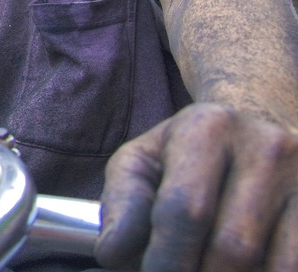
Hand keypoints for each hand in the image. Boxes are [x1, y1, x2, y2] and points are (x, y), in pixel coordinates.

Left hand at [96, 103, 297, 270]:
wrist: (255, 127)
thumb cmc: (186, 155)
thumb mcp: (143, 162)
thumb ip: (122, 203)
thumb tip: (110, 253)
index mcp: (207, 128)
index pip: (185, 209)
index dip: (165, 259)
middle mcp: (265, 148)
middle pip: (232, 246)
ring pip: (276, 266)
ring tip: (203, 271)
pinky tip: (243, 271)